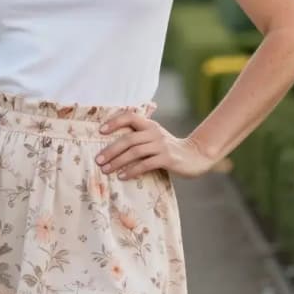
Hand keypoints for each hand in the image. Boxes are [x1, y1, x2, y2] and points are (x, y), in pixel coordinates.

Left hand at [96, 106, 214, 180]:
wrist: (195, 156)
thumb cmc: (168, 149)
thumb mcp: (154, 138)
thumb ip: (138, 137)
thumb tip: (112, 144)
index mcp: (150, 125)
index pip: (130, 116)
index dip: (115, 121)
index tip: (100, 131)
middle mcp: (155, 133)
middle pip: (128, 139)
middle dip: (111, 150)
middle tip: (98, 160)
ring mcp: (161, 145)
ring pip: (135, 152)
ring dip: (118, 162)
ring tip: (106, 170)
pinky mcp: (167, 159)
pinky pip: (145, 164)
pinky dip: (132, 171)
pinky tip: (122, 176)